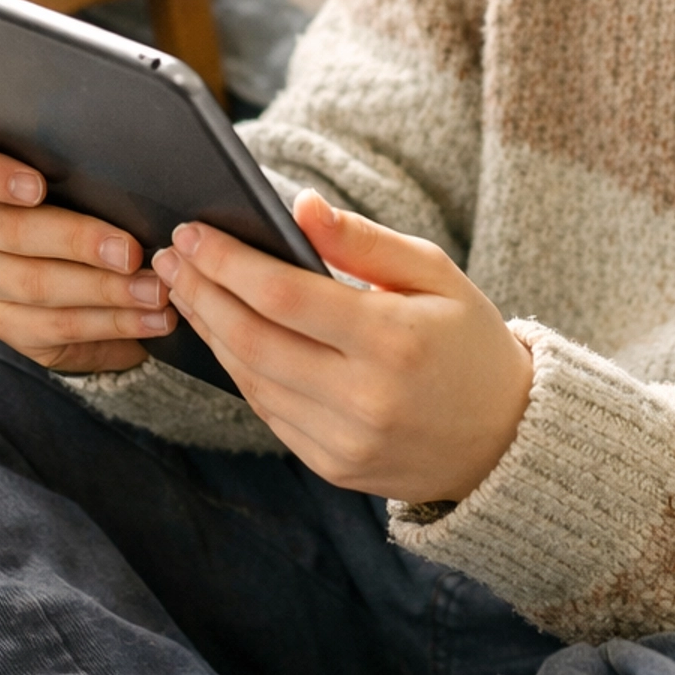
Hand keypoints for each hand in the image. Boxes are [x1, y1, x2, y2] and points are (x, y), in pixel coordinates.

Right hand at [0, 130, 176, 372]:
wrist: (96, 267)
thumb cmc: (96, 198)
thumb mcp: (91, 176)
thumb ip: (95, 169)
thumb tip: (147, 168)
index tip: (37, 187)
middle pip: (8, 231)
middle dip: (77, 242)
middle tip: (131, 252)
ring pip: (34, 284)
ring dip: (104, 290)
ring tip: (155, 291)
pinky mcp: (6, 321)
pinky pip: (55, 326)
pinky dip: (111, 323)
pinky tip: (150, 319)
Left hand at [151, 192, 533, 503]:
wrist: (505, 439)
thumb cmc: (469, 341)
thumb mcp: (436, 274)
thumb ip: (365, 240)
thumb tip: (300, 207)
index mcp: (393, 340)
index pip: (284, 295)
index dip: (228, 262)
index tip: (192, 231)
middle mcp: (365, 398)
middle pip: (253, 340)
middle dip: (201, 293)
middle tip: (169, 257)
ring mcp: (346, 441)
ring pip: (251, 381)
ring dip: (209, 331)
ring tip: (185, 288)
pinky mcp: (334, 467)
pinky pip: (269, 413)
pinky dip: (239, 370)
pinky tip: (223, 334)